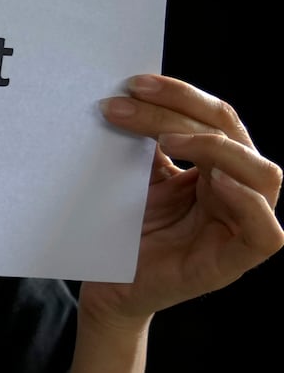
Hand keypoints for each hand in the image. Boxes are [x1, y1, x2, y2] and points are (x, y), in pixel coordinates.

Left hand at [86, 74, 282, 326]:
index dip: (179, 96)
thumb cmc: (122, 235)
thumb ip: (143, 146)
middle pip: (232, 135)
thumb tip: (129, 97)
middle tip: (131, 100)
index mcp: (215, 167)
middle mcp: (236, 190)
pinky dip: (248, 204)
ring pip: (261, 174)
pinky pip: (266, 232)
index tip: (133, 84)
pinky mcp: (236, 262)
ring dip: (217, 149)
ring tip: (167, 140)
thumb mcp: (132, 181)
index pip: (214, 119)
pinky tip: (216, 182)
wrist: (106, 288)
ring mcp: (241, 226)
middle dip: (183, 111)